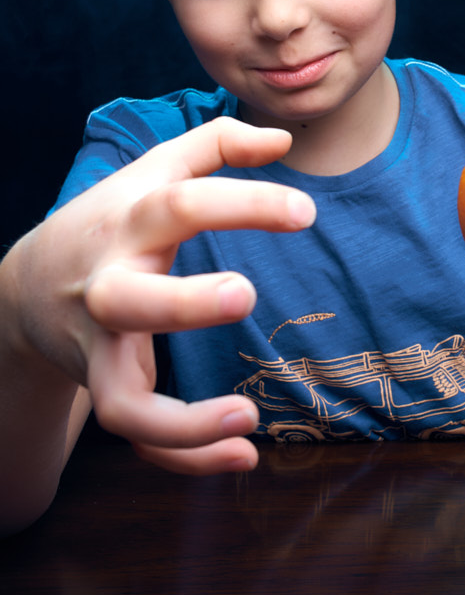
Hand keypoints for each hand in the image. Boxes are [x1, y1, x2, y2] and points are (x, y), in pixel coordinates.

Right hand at [15, 118, 314, 474]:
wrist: (27, 285)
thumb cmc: (112, 220)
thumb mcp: (154, 170)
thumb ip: (218, 143)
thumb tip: (282, 138)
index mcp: (130, 222)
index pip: (182, 204)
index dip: (243, 203)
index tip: (306, 214)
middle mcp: (108, 285)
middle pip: (129, 300)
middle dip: (182, 302)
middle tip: (243, 295)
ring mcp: (100, 346)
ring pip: (121, 401)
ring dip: (180, 422)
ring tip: (247, 417)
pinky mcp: (105, 387)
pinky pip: (138, 436)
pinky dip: (185, 455)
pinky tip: (242, 452)